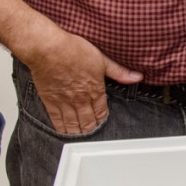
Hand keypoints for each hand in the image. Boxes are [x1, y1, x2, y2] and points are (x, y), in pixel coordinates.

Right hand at [25, 32, 141, 134]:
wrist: (48, 49)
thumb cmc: (73, 50)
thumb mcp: (102, 58)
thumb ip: (119, 71)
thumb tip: (137, 77)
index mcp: (95, 89)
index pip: (101, 111)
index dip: (102, 118)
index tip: (102, 121)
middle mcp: (80, 99)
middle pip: (88, 122)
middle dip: (92, 128)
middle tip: (92, 132)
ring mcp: (64, 101)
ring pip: (73, 124)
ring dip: (78, 132)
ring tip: (81, 135)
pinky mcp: (50, 101)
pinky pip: (56, 120)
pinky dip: (61, 128)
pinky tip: (64, 131)